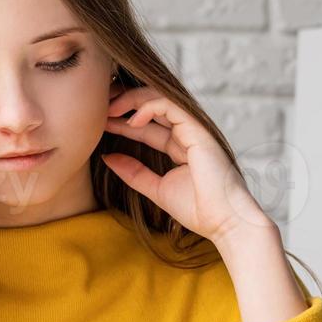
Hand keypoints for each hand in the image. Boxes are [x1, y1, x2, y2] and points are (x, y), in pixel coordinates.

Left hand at [102, 86, 274, 244]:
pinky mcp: (197, 130)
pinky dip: (148, 108)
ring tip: (108, 109)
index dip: (122, 121)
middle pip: (152, 107)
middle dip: (124, 102)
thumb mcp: (155, 188)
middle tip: (98, 106)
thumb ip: (133, 172)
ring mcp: (193, 130)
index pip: (147, 126)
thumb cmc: (197, 210)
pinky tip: (130, 121)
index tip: (98, 123)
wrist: (223, 222)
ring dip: (131, 100)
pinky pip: (170, 106)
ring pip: (159, 99)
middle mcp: (186, 134)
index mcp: (179, 147)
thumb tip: (108, 157)